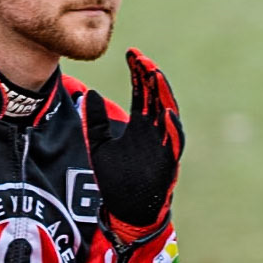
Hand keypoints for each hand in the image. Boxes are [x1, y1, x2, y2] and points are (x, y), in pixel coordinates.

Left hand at [82, 49, 183, 239]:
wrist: (126, 209)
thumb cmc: (115, 180)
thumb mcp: (98, 145)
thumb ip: (95, 121)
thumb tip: (89, 94)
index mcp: (140, 124)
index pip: (142, 91)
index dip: (138, 72)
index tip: (131, 53)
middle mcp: (154, 130)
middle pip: (156, 96)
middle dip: (150, 77)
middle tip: (142, 59)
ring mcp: (164, 143)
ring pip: (167, 113)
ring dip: (162, 95)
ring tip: (155, 76)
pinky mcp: (169, 160)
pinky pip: (173, 141)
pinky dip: (171, 127)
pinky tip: (165, 112)